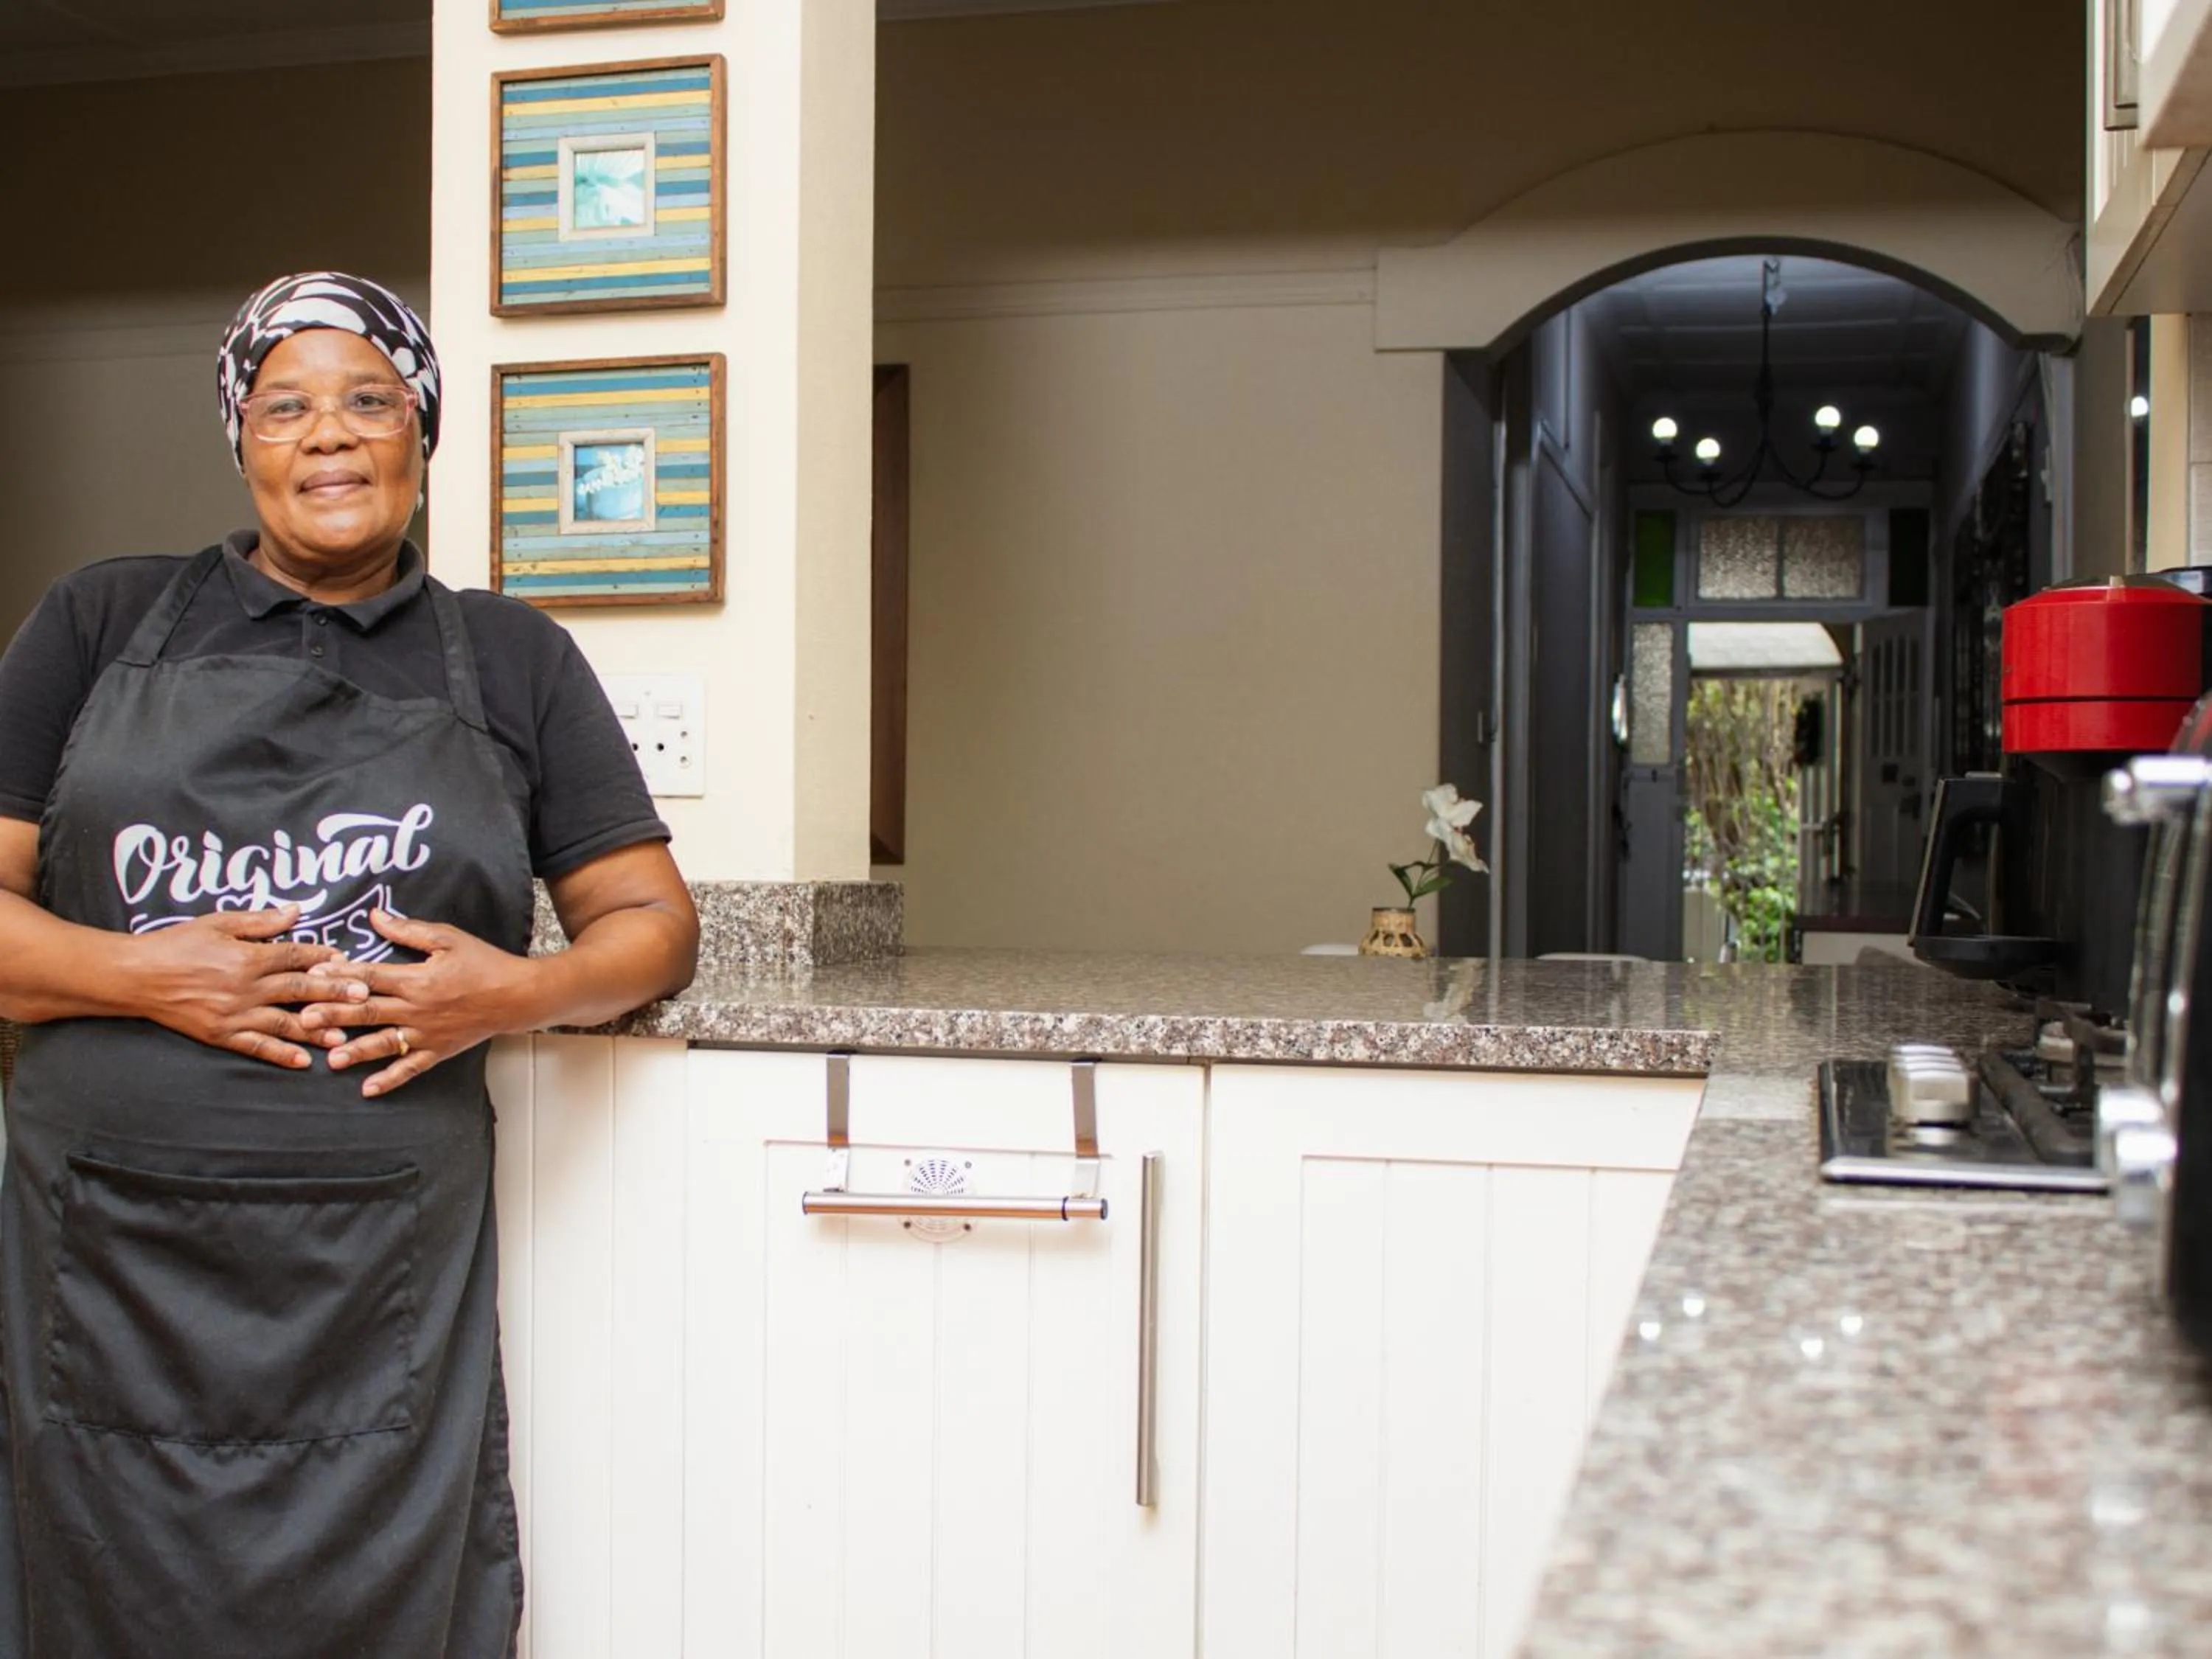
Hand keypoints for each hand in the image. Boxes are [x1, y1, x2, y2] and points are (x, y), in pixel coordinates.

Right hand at [129, 904, 368, 1069]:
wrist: (135, 976)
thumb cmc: (176, 944)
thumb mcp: (218, 923)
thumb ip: (260, 921)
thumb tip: (297, 911)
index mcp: (246, 957)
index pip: (294, 957)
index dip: (322, 958)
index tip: (347, 959)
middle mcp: (244, 987)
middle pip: (297, 990)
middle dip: (333, 993)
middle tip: (364, 996)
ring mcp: (233, 1014)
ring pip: (283, 1022)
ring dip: (315, 1029)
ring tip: (345, 1035)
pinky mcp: (220, 1034)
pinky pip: (255, 1046)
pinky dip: (279, 1054)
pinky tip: (303, 1061)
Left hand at [300, 909, 532, 1096]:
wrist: (517, 995)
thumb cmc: (484, 963)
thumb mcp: (448, 938)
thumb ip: (409, 930)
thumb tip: (375, 917)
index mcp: (417, 979)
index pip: (371, 977)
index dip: (341, 975)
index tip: (314, 975)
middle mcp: (417, 1009)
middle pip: (369, 1012)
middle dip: (335, 1015)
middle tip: (305, 1019)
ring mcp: (426, 1033)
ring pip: (384, 1043)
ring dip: (356, 1051)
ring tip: (330, 1058)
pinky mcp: (438, 1050)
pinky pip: (411, 1067)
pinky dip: (390, 1079)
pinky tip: (368, 1089)